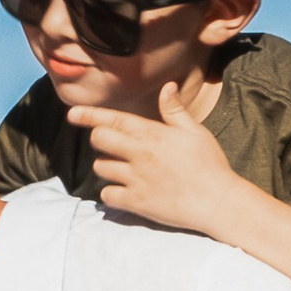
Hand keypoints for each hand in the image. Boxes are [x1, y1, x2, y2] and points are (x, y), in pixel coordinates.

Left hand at [65, 77, 235, 238]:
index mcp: (152, 135)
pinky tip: (122, 190)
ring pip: (101, 167)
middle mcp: (139, 155)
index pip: (113, 120)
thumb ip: (175, 110)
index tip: (72, 113)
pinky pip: (107, 195)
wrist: (218, 202)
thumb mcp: (196, 132)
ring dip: (106, 165)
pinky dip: (110, 192)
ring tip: (121, 166)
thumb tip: (167, 87)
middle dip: (99, 139)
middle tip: (111, 143)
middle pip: (100, 140)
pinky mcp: (136, 203)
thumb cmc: (209, 164)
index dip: (90, 115)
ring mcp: (136, 180)